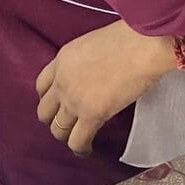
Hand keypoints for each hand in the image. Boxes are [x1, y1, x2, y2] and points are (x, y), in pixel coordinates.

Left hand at [36, 21, 174, 154]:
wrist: (143, 44)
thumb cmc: (132, 35)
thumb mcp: (97, 42)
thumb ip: (88, 59)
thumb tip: (99, 69)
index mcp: (63, 59)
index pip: (42, 85)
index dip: (48, 97)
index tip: (58, 102)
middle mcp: (62, 81)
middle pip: (44, 110)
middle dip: (54, 119)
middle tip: (67, 122)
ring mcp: (74, 100)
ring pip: (58, 129)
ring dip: (66, 135)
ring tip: (77, 139)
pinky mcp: (91, 115)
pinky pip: (77, 140)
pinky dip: (80, 148)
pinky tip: (86, 149)